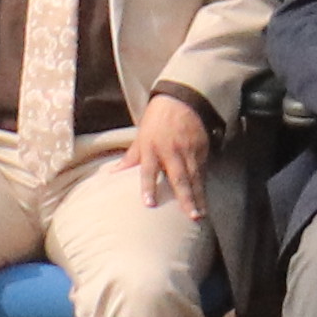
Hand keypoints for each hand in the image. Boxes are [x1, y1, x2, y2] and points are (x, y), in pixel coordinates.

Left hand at [129, 91, 212, 208]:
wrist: (181, 100)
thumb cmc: (156, 121)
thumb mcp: (141, 137)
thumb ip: (130, 158)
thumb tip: (112, 174)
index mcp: (152, 148)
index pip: (149, 171)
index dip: (149, 187)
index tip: (149, 204)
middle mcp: (171, 151)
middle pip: (179, 177)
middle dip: (185, 197)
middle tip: (191, 216)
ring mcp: (188, 150)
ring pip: (194, 177)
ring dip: (198, 197)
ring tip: (200, 215)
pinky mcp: (201, 149)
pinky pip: (202, 170)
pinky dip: (203, 186)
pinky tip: (204, 200)